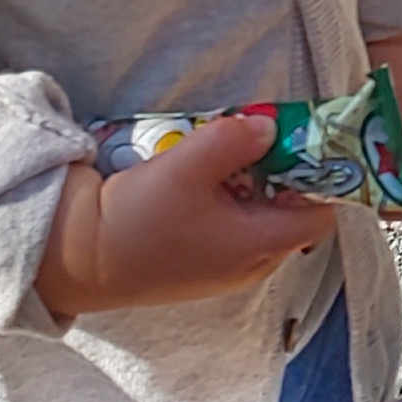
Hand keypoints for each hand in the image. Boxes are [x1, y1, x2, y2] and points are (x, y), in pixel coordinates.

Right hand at [39, 114, 339, 321]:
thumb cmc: (138, 218)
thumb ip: (233, 140)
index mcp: (260, 245)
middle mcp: (252, 266)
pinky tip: (200, 185)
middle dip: (283, 176)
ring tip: (222, 159)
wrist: (80, 260)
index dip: (321, 178)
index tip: (303, 144)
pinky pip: (235, 232)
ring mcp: (226, 272)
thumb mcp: (186, 165)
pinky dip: (229, 205)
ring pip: (261, 222)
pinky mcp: (201, 270)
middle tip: (258, 140)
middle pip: (291, 216)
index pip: (321, 215)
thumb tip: (268, 128)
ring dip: (252, 188)